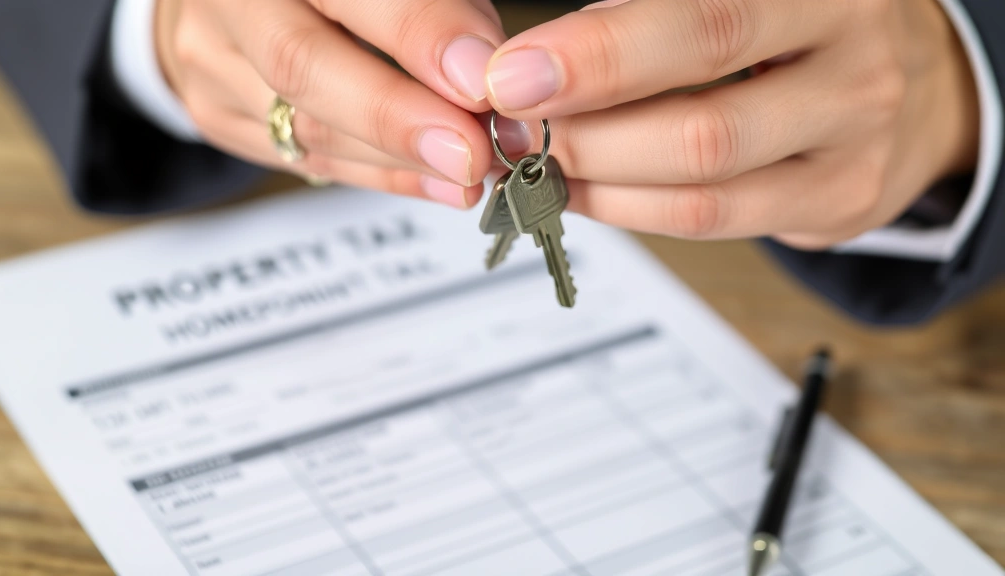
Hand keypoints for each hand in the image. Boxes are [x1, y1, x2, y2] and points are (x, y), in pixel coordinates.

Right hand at [155, 0, 504, 207]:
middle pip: (301, 65)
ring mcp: (211, 60)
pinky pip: (310, 160)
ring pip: (306, 128)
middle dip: (397, 117)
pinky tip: (440, 183)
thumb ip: (432, 5)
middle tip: (471, 149)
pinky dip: (386, 176)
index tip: (479, 79)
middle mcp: (230, 0)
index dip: (415, 32)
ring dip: (402, 159)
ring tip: (474, 168)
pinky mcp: (218, 115)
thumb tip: (484, 67)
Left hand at [484, 0, 979, 247]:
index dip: (600, 57)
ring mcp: (857, 142)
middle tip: (513, 131)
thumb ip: (653, 16)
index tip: (513, 75)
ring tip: (539, 164)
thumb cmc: (799, 21)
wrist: (911, 72)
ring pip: (706, 186)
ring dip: (602, 182)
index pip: (703, 23)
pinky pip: (719, 221)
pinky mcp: (843, 201)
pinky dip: (636, 210)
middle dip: (586, 135)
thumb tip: (540, 63)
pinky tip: (588, 191)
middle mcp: (854, 61)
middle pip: (704, 124)